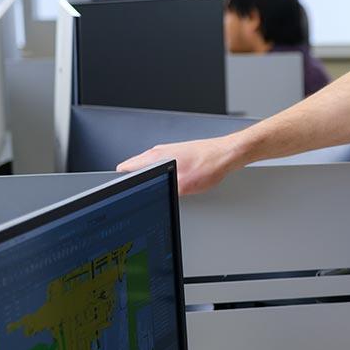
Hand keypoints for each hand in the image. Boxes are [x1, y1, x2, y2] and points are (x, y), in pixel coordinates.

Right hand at [116, 136, 237, 194]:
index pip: (124, 168)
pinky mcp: (179, 154)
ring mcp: (169, 151)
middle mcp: (159, 151)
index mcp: (154, 156)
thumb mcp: (182, 186)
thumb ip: (162, 191)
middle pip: (137, 169)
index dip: (121, 181)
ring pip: (152, 168)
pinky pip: (165, 167)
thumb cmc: (209, 164)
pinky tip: (179, 183)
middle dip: (140, 182)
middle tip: (147, 194)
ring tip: (167, 188)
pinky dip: (167, 176)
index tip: (124, 191)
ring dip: (154, 179)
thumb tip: (152, 198)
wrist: (228, 154)